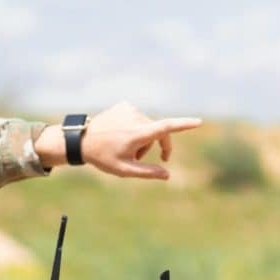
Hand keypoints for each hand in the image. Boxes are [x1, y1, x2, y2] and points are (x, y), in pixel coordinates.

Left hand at [34, 102, 201, 178]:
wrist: (81, 140)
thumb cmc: (102, 157)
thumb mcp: (123, 170)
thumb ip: (147, 173)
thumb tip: (167, 175)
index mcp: (137, 133)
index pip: (165, 128)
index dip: (183, 125)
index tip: (198, 122)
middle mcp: (136, 118)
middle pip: (158, 131)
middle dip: (155, 146)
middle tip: (140, 159)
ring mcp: (130, 109)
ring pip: (148, 125)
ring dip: (143, 137)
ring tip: (126, 147)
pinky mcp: (124, 104)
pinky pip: (138, 117)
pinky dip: (135, 127)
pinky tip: (120, 133)